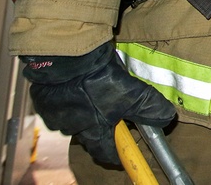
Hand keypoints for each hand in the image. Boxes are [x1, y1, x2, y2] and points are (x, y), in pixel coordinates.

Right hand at [21, 42, 175, 164]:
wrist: (67, 58)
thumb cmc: (97, 79)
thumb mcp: (131, 92)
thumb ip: (148, 107)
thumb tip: (167, 118)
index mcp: (92, 130)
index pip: (103, 152)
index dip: (113, 153)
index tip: (119, 152)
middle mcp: (71, 127)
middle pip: (87, 135)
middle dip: (98, 127)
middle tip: (109, 115)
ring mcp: (55, 114)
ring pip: (71, 119)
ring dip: (82, 111)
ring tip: (92, 95)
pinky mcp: (43, 100)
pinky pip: (56, 105)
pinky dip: (66, 99)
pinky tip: (75, 86)